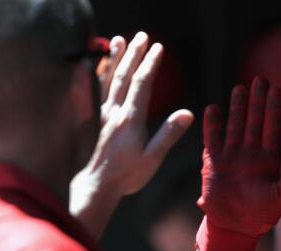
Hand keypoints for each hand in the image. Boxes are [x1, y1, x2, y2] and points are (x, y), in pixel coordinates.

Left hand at [71, 32, 193, 237]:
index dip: (151, 64)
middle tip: (143, 35)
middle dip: (134, 53)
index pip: (142, 84)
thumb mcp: (153, 158)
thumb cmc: (126, 176)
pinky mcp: (92, 119)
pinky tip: (101, 64)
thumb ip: (168, 134)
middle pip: (124, 75)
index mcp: (130, 120)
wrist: (95, 185)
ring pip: (107, 78)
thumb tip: (188, 114)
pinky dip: (99, 73)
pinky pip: (95, 89)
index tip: (159, 48)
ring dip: (116, 57)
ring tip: (121, 39)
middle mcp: (113, 112)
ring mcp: (100, 113)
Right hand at [195, 76, 280, 250]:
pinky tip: (214, 108)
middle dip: (257, 101)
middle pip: (254, 121)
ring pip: (235, 125)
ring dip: (237, 107)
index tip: (277, 89)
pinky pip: (212, 138)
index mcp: (269, 160)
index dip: (274, 109)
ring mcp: (231, 156)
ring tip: (240, 87)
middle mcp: (250, 154)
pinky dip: (212, 124)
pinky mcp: (213, 162)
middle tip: (260, 78)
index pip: (273, 128)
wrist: (234, 229)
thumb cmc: (262, 216)